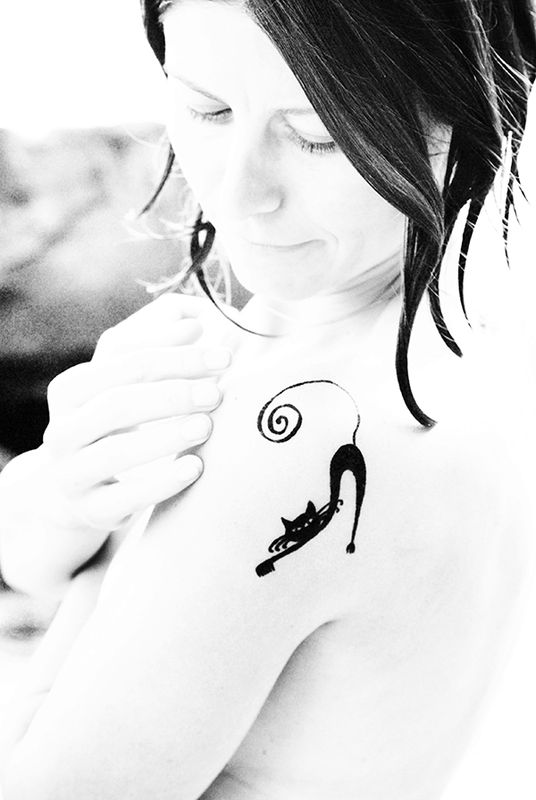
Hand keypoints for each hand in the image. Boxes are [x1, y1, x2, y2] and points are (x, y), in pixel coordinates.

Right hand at [0, 293, 231, 595]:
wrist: (78, 487)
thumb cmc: (118, 423)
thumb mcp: (129, 382)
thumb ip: (160, 343)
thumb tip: (198, 316)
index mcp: (73, 387)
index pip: (124, 358)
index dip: (175, 352)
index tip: (221, 354)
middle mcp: (64, 428)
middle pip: (118, 403)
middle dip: (173, 394)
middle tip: (218, 393)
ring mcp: (73, 472)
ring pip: (115, 450)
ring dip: (167, 435)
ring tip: (207, 425)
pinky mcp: (91, 509)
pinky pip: (125, 497)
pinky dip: (162, 481)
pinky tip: (195, 467)